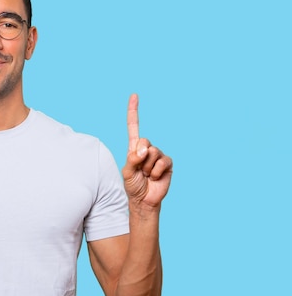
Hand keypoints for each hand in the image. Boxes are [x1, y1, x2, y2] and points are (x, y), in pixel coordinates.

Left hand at [122, 94, 171, 209]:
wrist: (144, 200)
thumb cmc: (133, 186)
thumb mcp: (127, 172)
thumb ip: (132, 158)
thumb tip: (144, 149)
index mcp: (134, 148)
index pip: (134, 127)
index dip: (134, 112)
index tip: (134, 95)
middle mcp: (147, 149)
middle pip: (144, 141)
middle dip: (140, 157)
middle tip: (140, 170)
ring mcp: (158, 155)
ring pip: (152, 153)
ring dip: (147, 168)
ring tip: (146, 175)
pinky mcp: (167, 163)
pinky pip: (162, 161)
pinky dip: (155, 172)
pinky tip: (154, 178)